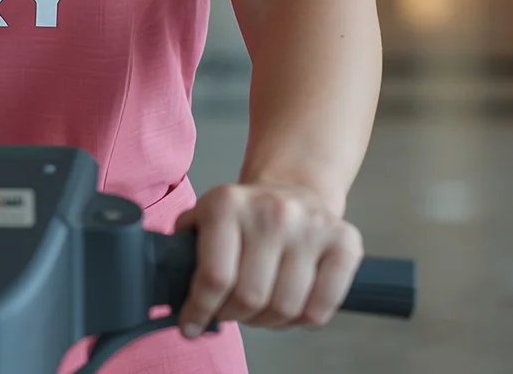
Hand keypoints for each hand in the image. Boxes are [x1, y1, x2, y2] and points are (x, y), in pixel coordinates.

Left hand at [171, 183, 362, 337]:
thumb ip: (183, 250)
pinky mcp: (345, 243)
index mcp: (228, 203)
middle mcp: (272, 211)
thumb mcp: (205, 217)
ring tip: (259, 309)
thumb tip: (167, 291)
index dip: (199, 311)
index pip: (214, 278)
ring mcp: (312, 226)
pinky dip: (302, 320)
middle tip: (231, 312)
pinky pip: (320, 308)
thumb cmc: (246, 215)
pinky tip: (290, 307)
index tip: (192, 325)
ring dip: (267, 321)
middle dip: (234, 316)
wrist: (294, 186)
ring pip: (284, 308)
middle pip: (249, 298)